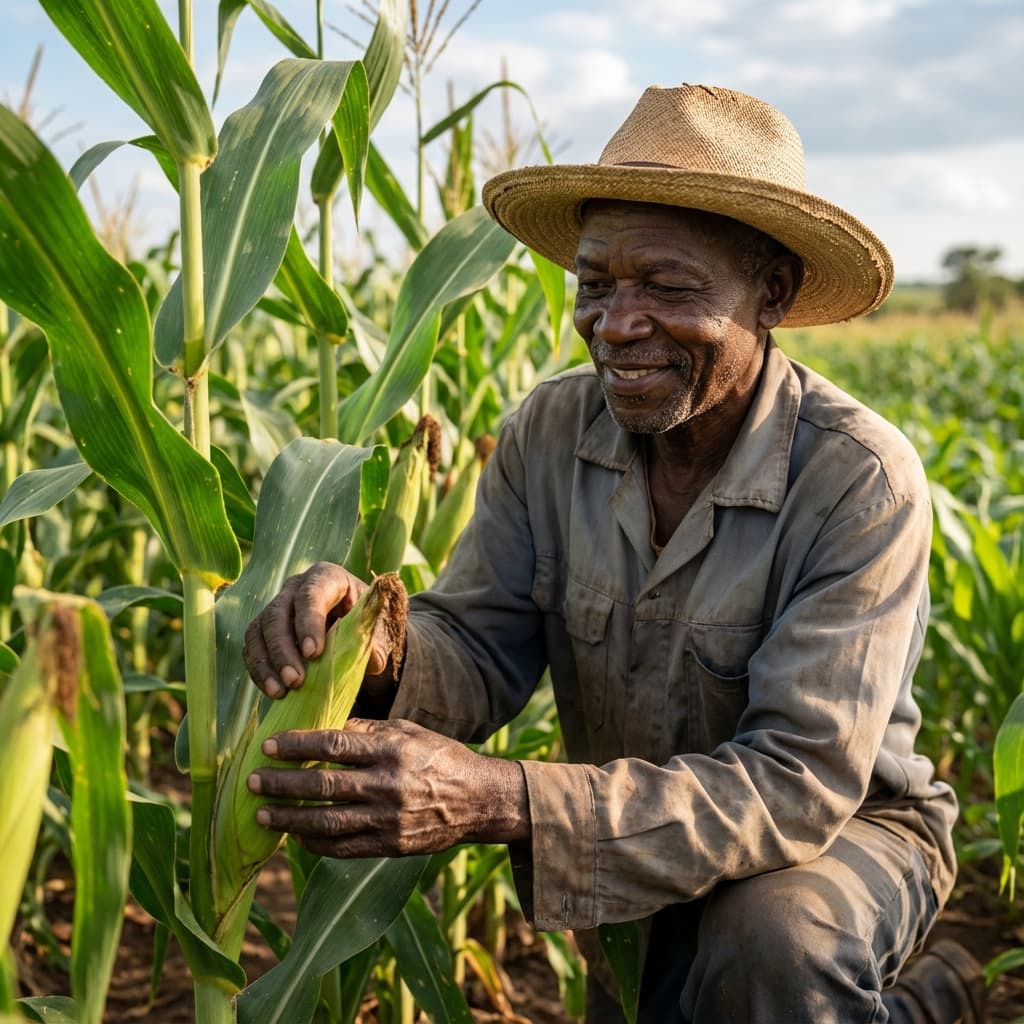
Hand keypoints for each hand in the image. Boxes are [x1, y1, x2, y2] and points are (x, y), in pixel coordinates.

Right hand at [243, 562, 398, 699]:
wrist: (352, 624)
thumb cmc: (365, 622)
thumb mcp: (376, 627)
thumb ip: (374, 642)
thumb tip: (372, 660)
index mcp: (326, 577)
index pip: (311, 595)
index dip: (309, 622)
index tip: (314, 654)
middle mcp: (295, 587)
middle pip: (278, 613)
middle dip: (284, 649)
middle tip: (295, 680)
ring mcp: (275, 607)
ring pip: (259, 631)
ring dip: (267, 663)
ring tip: (281, 691)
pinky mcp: (263, 630)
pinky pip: (252, 648)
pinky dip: (260, 671)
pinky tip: (274, 691)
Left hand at [246, 719, 530, 857]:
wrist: (479, 801)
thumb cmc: (440, 758)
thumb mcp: (410, 732)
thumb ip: (369, 731)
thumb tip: (326, 726)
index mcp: (392, 750)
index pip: (334, 745)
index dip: (298, 745)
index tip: (268, 747)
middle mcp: (388, 785)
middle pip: (323, 784)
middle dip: (282, 783)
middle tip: (252, 781)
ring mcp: (388, 820)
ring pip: (326, 821)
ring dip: (289, 818)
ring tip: (261, 814)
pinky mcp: (390, 846)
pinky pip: (343, 848)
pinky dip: (314, 843)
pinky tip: (295, 836)